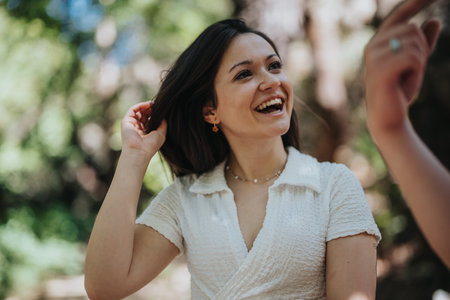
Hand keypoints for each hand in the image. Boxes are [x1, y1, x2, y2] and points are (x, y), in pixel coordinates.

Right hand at [121, 101, 166, 159]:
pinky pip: (132, 110)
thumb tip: (164, 116)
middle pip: (144, 115)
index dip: (155, 114)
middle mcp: (138, 128)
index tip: (161, 110)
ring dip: (146, 106)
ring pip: (138, 111)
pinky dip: (140, 105)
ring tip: (153, 104)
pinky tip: (148, 104)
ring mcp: (131, 124)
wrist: (139, 151)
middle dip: (151, 109)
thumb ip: (163, 124)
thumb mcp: (161, 134)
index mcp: (145, 133)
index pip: (149, 120)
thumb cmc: (150, 145)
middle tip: (157, 106)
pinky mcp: (126, 121)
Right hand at [364, 0, 440, 133]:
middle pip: (412, 28)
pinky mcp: (380, 69)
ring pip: (414, 42)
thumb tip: (433, 20)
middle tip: (413, 69)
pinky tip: (407, 79)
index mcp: (378, 42)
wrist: (388, 118)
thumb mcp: (415, 63)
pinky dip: (418, 68)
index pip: (400, 15)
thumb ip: (423, 43)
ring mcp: (374, 57)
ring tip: (407, 76)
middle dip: (422, 47)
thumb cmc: (398, 91)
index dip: (417, 2)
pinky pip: (413, 56)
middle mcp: (372, 46)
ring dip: (420, 60)